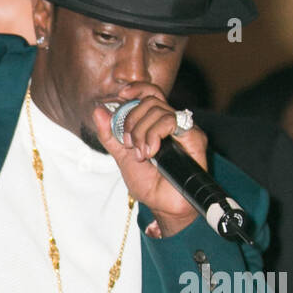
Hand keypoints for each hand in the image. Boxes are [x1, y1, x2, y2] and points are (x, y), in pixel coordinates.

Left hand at [91, 82, 208, 234]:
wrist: (162, 205)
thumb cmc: (148, 183)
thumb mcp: (121, 157)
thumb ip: (109, 135)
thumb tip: (98, 111)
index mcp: (155, 124)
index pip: (149, 93)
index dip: (137, 88)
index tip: (121, 94)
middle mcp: (170, 123)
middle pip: (150, 99)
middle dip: (132, 120)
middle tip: (128, 144)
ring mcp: (182, 129)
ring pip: (158, 109)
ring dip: (142, 132)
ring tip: (141, 154)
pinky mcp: (194, 137)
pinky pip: (171, 121)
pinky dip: (154, 135)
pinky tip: (151, 152)